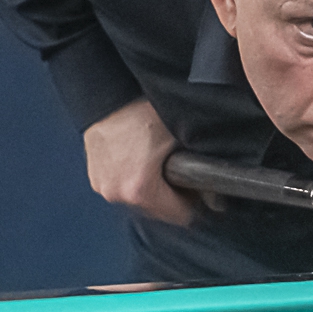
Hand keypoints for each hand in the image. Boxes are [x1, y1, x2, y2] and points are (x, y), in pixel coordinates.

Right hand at [82, 98, 192, 225]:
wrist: (107, 95)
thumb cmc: (139, 110)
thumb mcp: (179, 135)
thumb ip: (201, 164)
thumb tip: (216, 185)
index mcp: (138, 189)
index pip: (179, 216)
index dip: (196, 202)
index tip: (202, 190)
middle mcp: (117, 194)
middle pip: (158, 212)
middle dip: (173, 197)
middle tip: (184, 175)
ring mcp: (103, 187)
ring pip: (139, 201)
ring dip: (153, 190)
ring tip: (163, 167)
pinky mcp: (95, 177)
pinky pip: (122, 188)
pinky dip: (134, 181)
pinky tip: (144, 163)